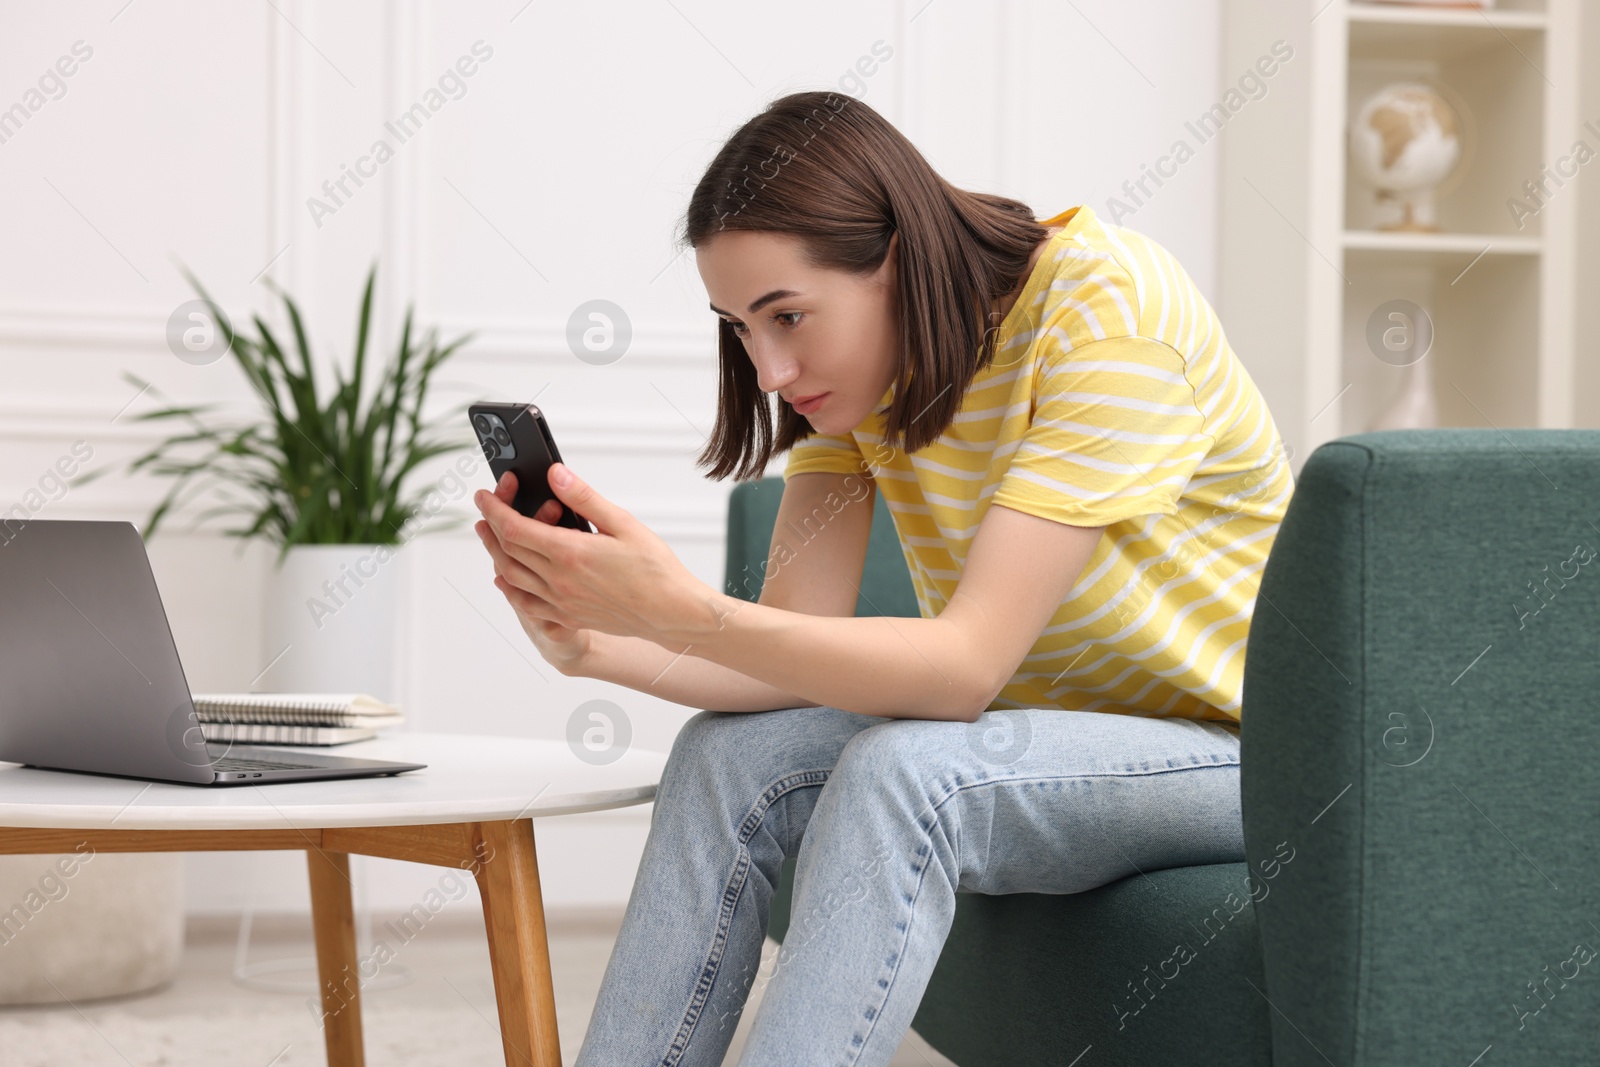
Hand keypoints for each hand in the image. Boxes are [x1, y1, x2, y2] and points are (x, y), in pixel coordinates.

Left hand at [473, 463, 715, 648]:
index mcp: (571, 554)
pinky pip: (526, 603)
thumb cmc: (655, 568)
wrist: (670, 613)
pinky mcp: (567, 616)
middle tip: (484, 509)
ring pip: (512, 576)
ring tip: (489, 535)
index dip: (494, 508)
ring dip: (495, 553)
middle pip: (508, 551)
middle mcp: (559, 581)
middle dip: (490, 526)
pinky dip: (510, 587)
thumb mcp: (623, 524)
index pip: (515, 528)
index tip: (484, 494)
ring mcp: (561, 602)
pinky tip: (506, 576)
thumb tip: (555, 475)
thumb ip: (584, 498)